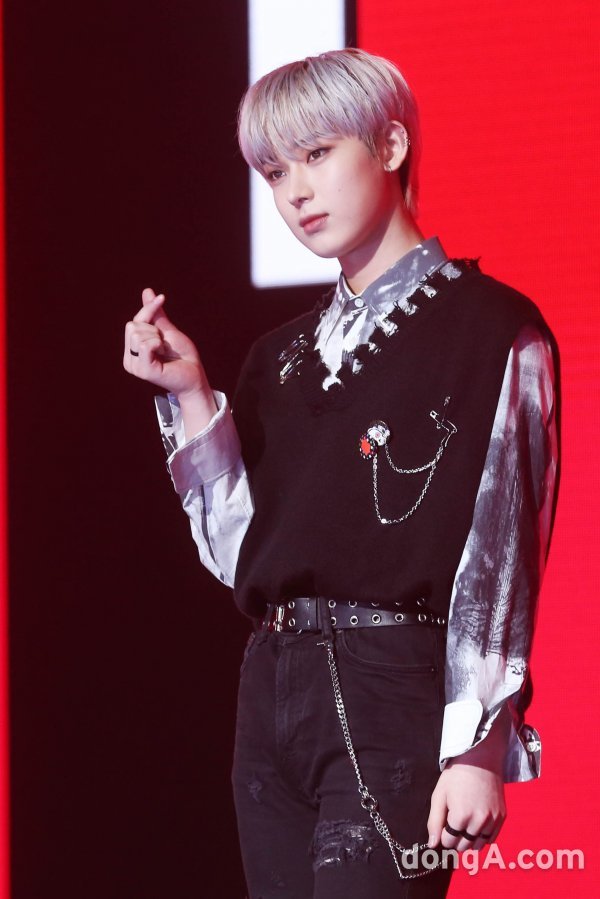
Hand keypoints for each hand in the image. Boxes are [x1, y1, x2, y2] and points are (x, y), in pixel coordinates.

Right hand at [124, 288, 206, 397]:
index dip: (148, 309)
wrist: (195, 376)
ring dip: (157, 338)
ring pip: (138, 334)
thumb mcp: (167, 330)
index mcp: (132, 349)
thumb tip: (147, 291)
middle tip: (165, 345)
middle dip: (153, 329)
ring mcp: (134, 365)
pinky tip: (163, 353)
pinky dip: (157, 343)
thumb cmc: (182, 356)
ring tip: (164, 351)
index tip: (163, 298)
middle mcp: (130, 358)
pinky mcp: (143, 370)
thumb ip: (154, 314)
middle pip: (133, 326)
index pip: (133, 321)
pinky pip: (145, 344)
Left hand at [427, 703, 509, 851]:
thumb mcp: (439, 795)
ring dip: (469, 839)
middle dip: (455, 838)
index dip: (443, 834)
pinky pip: (491, 838)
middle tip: (453, 821)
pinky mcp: (502, 817)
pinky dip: (482, 836)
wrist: (480, 758)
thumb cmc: (456, 775)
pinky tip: (476, 823)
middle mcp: (479, 821)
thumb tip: (432, 844)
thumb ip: (434, 822)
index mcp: (461, 816)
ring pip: (478, 846)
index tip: (443, 823)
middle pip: (463, 846)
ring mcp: (493, 820)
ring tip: (464, 823)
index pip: (448, 842)